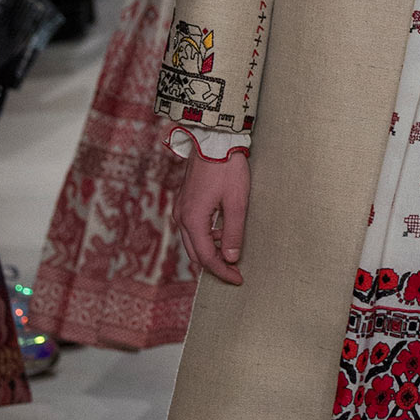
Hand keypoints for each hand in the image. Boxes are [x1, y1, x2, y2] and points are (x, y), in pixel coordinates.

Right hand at [176, 149, 248, 285]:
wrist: (213, 139)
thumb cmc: (227, 168)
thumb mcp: (236, 203)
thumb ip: (234, 233)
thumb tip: (232, 259)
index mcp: (193, 220)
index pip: (207, 258)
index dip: (223, 272)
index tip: (238, 279)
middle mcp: (181, 217)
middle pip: (195, 254)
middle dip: (215, 265)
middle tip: (235, 272)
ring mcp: (181, 209)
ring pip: (193, 242)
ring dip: (210, 251)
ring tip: (232, 251)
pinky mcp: (185, 202)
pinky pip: (192, 229)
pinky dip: (206, 237)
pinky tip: (222, 231)